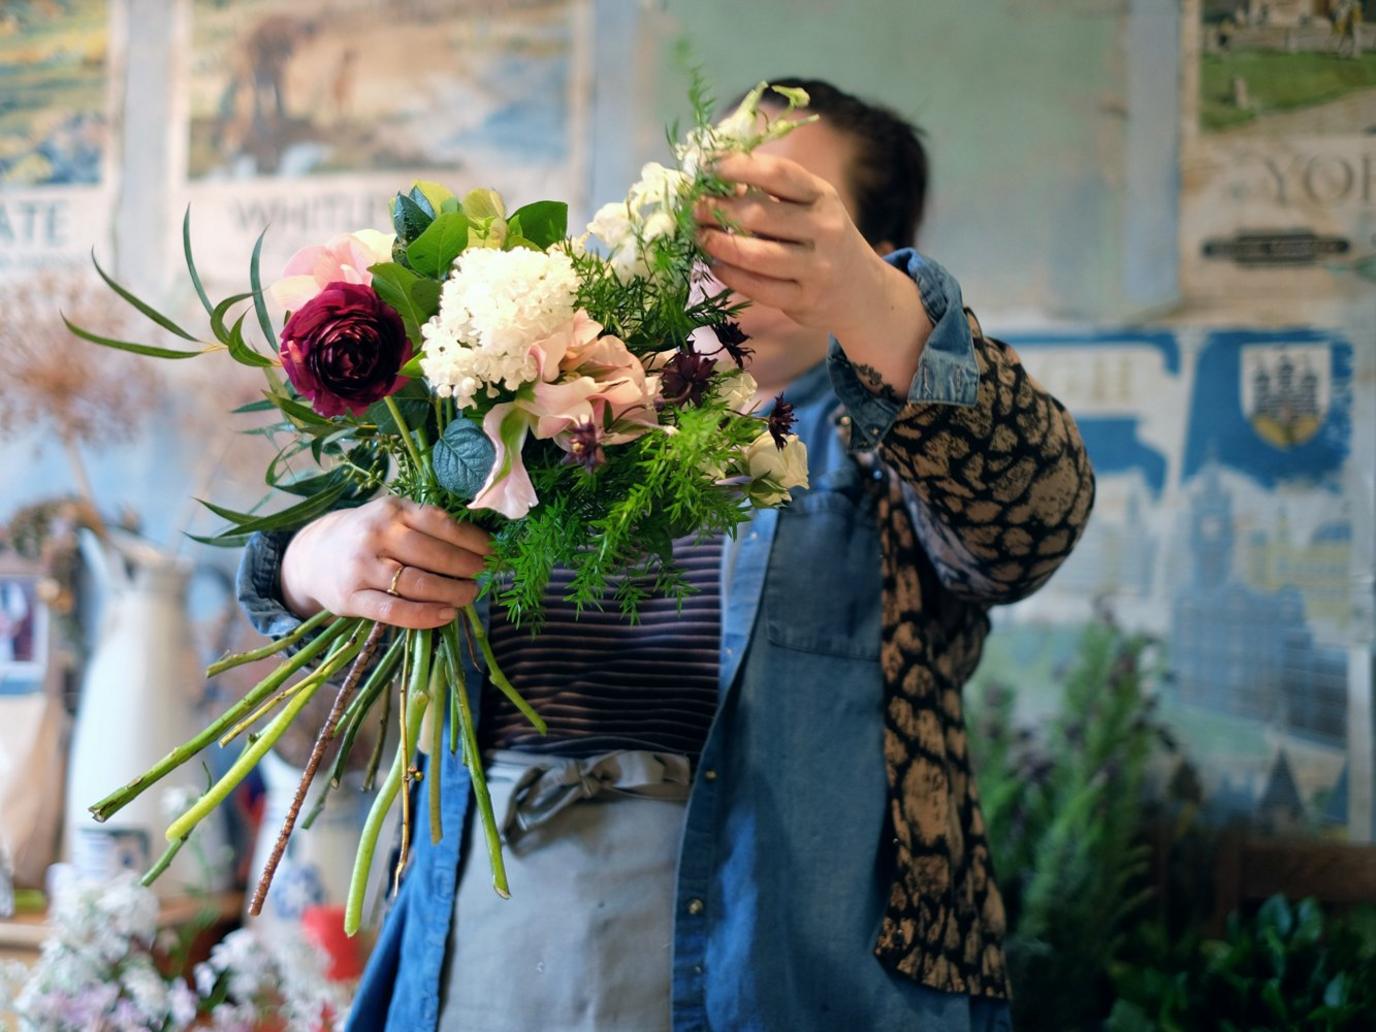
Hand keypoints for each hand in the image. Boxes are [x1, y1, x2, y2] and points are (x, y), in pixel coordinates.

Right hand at [279, 497, 488, 629]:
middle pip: (434, 555)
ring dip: (452, 592)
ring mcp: (362, 567)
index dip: (473, 541)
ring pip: (418, 584)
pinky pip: (394, 611)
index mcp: (393, 510)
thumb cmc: (368, 535)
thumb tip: (480, 545)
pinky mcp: (351, 598)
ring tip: (470, 595)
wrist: (313, 554)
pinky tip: (446, 615)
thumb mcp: (392, 517)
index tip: (493, 552)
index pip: (442, 524)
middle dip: (467, 568)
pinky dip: (425, 616)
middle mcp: (377, 535)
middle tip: (484, 577)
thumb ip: (426, 525)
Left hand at [694, 152, 931, 395]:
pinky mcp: (805, 299)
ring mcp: (817, 267)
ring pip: (756, 255)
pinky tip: (716, 265)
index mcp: (821, 196)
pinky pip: (758, 288)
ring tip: (700, 237)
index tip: (709, 167)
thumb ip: (770, 194)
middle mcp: (824, 228)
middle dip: (718, 210)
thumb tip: (711, 181)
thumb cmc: (821, 238)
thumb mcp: (810, 207)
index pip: (779, 174)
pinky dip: (730, 275)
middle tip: (694, 209)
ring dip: (720, 245)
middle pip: (760, 215)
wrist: (862, 290)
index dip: (740, 168)